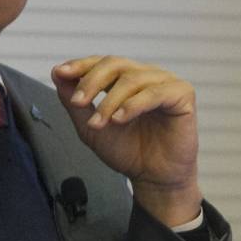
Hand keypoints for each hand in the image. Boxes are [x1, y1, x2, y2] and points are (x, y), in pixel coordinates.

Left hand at [52, 56, 202, 225]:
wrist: (153, 178)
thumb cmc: (128, 152)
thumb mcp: (91, 128)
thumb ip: (74, 102)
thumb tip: (57, 73)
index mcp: (126, 79)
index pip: (102, 62)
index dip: (81, 65)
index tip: (61, 73)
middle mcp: (146, 76)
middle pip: (115, 63)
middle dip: (91, 81)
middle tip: (78, 102)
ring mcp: (165, 83)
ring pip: (132, 79)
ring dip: (110, 101)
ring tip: (100, 123)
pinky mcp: (182, 95)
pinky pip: (156, 92)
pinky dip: (134, 104)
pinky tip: (120, 119)